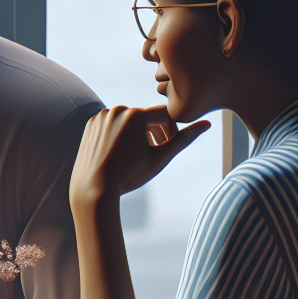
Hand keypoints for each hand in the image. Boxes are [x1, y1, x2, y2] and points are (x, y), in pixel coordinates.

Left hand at [70, 105, 210, 210]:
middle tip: (151, 153)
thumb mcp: (160, 158)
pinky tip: (118, 153)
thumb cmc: (129, 175)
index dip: (171, 131)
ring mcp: (101, 116)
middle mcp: (117, 110)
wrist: (94, 189)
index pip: (164, 115)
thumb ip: (183, 139)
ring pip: (128, 120)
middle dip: (153, 133)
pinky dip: (119, 134)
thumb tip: (207, 124)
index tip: (167, 147)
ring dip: (136, 133)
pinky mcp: (91, 123)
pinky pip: (112, 124)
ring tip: (134, 154)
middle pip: (145, 117)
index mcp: (135, 114)